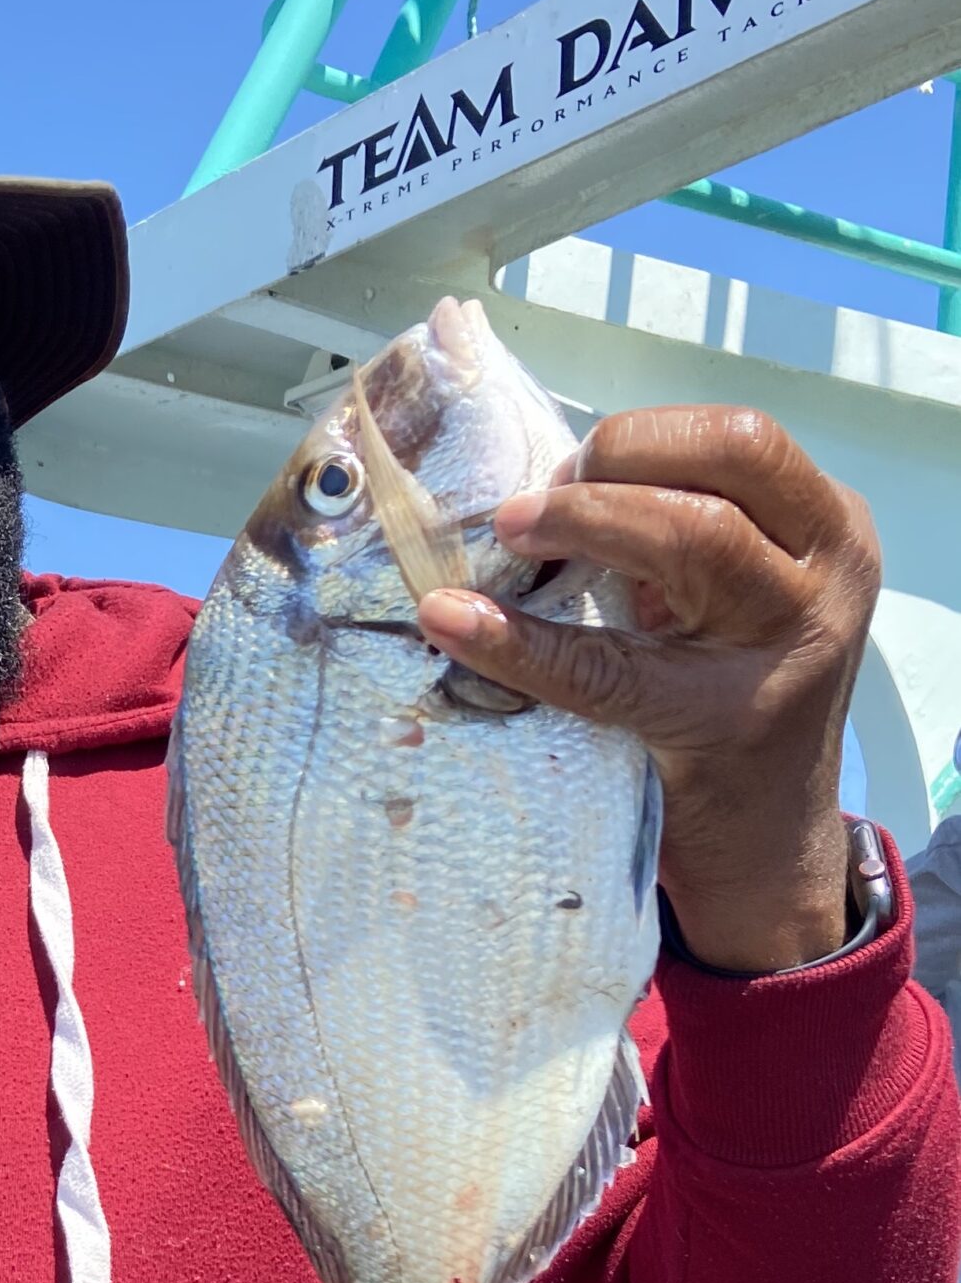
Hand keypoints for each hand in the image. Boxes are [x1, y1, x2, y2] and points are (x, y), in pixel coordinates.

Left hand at [416, 406, 878, 971]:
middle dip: (615, 465)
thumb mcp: (726, 602)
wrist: (766, 845)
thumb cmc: (721, 701)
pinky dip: (521, 643)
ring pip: (696, 538)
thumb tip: (544, 483)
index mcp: (826, 527)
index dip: (639, 437)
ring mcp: (788, 646)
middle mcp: (827, 573)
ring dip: (587, 521)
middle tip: (531, 506)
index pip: (738, 440)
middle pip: (728, 462)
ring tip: (510, 534)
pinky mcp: (723, 723)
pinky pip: (608, 668)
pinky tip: (456, 624)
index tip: (563, 467)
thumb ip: (672, 537)